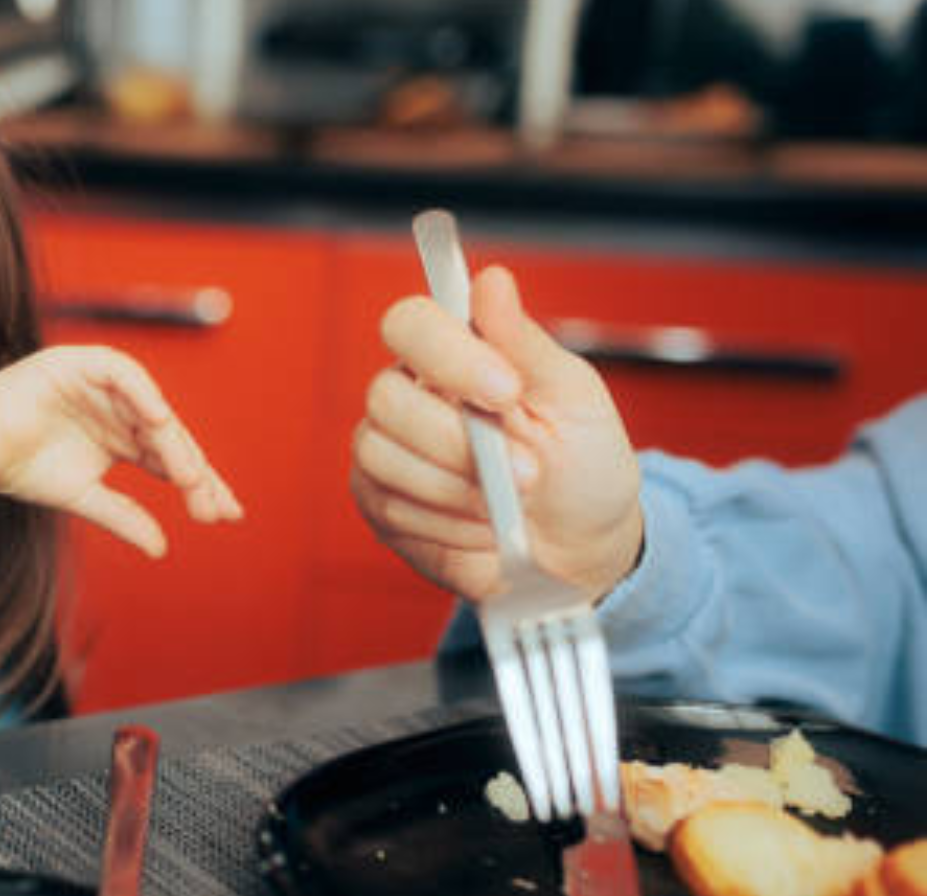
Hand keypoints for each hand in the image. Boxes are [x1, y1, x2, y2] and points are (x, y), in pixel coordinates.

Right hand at [0, 345, 241, 557]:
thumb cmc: (18, 468)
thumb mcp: (81, 497)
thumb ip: (123, 516)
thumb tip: (162, 549)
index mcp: (122, 437)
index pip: (171, 459)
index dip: (200, 483)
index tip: (225, 514)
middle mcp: (120, 409)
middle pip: (170, 437)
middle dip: (194, 472)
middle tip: (213, 505)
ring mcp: (103, 384)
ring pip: (151, 410)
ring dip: (172, 442)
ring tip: (189, 477)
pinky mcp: (81, 364)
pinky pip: (122, 374)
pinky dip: (142, 394)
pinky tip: (159, 422)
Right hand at [350, 265, 642, 602]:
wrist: (580, 549)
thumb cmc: (581, 466)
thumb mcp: (573, 398)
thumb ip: (525, 342)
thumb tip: (492, 280)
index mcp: (455, 357)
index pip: (410, 324)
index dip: (448, 354)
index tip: (506, 391)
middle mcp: (410, 396)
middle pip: (385, 396)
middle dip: (458, 441)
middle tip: (524, 471)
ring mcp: (386, 452)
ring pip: (382, 455)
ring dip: (459, 489)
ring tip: (508, 503)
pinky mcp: (379, 505)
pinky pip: (390, 507)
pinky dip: (448, 523)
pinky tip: (482, 525)